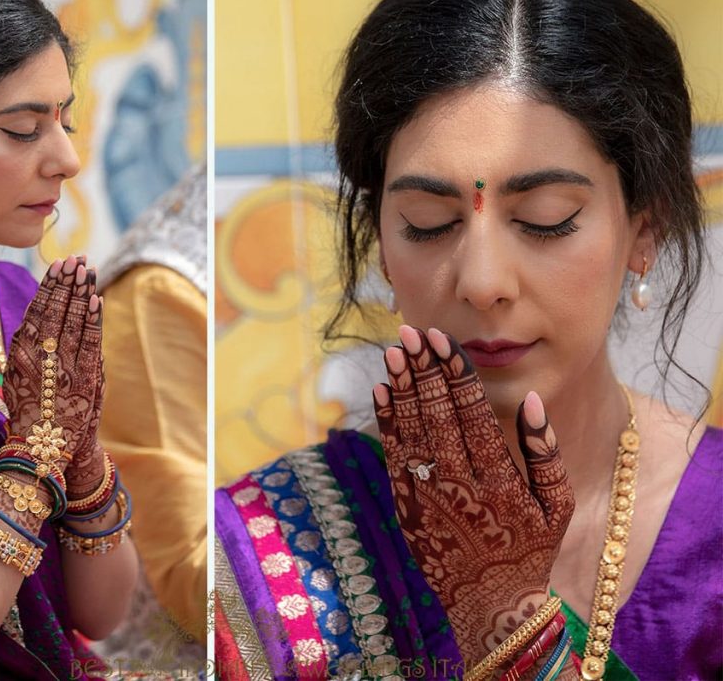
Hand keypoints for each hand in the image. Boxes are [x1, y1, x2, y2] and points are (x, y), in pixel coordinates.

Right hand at [3, 256, 103, 481]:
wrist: (42, 450)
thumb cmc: (29, 413)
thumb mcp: (14, 378)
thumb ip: (22, 351)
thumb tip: (29, 321)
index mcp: (21, 353)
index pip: (37, 311)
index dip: (48, 286)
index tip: (57, 265)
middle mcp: (39, 356)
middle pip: (55, 310)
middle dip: (66, 282)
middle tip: (75, 258)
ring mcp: (61, 367)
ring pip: (71, 321)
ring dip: (80, 293)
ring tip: (87, 269)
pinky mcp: (82, 380)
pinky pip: (87, 343)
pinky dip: (91, 320)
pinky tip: (95, 300)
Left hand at [373, 326, 573, 662]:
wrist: (489, 605)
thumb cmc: (529, 549)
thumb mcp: (556, 506)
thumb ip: (545, 453)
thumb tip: (533, 402)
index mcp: (500, 482)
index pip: (473, 415)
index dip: (456, 375)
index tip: (443, 341)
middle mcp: (460, 486)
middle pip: (437, 415)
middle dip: (423, 370)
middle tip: (412, 332)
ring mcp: (428, 496)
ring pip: (411, 430)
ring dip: (401, 387)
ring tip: (394, 350)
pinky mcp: (406, 504)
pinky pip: (394, 454)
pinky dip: (387, 420)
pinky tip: (381, 389)